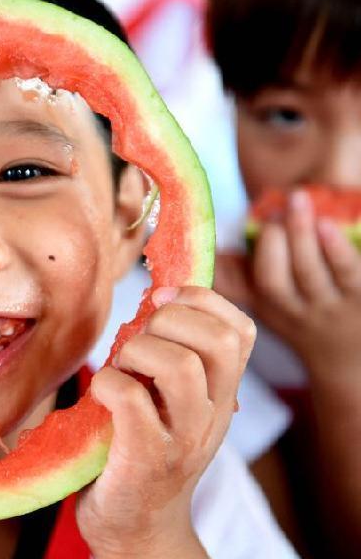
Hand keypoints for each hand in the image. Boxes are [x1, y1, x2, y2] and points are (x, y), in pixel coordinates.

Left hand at [77, 287, 254, 558]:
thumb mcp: (172, 403)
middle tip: (137, 340)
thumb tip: (154, 298)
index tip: (160, 298)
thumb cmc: (142, 451)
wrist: (137, 528)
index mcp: (221, 394)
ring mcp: (182, 439)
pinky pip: (131, 400)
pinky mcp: (145, 459)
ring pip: (179, 366)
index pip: (240, 329)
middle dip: (169, 319)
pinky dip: (108, 383)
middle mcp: (211, 415)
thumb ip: (172, 358)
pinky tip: (101, 395)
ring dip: (137, 351)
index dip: (202, 298)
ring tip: (120, 368)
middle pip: (217, 340)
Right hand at [215, 190, 360, 389]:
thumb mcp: (270, 310)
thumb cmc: (305, 320)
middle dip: (270, 243)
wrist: (352, 359)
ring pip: (309, 274)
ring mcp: (331, 307)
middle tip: (273, 214)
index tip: (248, 229)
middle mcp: (296, 312)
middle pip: (274, 282)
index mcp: (270, 310)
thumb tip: (210, 251)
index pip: (241, 291)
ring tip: (297, 199)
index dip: (233, 263)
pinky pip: (349, 273)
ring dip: (300, 234)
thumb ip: (241, 281)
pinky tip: (328, 225)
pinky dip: (337, 249)